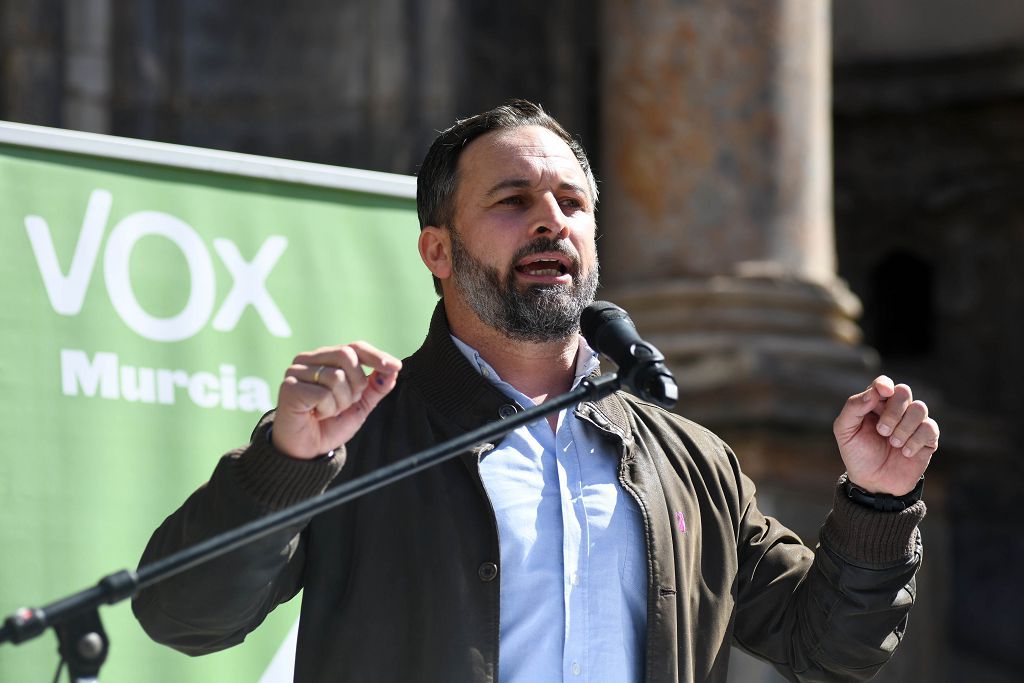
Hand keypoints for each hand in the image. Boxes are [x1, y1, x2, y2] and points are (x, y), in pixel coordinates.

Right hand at [271, 342, 401, 458]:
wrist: (307, 450)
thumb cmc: (330, 424)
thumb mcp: (361, 404)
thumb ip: (376, 386)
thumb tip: (394, 369)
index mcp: (325, 358)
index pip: (354, 347)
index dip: (376, 356)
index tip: (396, 366)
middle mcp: (308, 360)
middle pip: (347, 355)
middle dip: (357, 384)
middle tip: (347, 403)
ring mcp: (296, 372)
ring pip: (336, 377)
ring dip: (341, 402)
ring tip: (328, 411)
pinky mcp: (289, 388)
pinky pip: (323, 393)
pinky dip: (327, 409)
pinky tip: (316, 415)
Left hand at [833, 376, 939, 495]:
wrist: (873, 483)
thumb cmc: (857, 454)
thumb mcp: (845, 431)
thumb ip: (853, 407)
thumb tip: (873, 392)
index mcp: (875, 404)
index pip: (884, 383)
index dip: (884, 385)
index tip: (883, 393)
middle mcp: (896, 409)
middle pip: (903, 391)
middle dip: (893, 411)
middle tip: (882, 431)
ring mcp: (913, 423)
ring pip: (920, 408)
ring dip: (904, 427)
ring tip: (893, 444)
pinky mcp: (928, 439)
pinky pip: (930, 428)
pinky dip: (916, 440)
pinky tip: (905, 452)